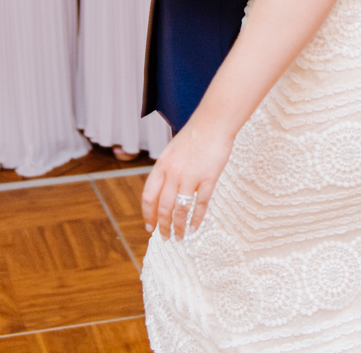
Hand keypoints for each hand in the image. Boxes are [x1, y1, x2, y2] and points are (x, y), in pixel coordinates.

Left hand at [141, 118, 232, 238]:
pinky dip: (196, 219)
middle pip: (163, 207)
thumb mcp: (171, 152)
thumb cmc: (193, 136)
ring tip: (179, 237)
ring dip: (178, 227)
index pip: (148, 196)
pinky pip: (200, 204)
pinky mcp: (208, 179)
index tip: (149, 226)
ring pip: (180, 209)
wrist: (213, 123)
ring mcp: (190, 177)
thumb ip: (165, 172)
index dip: (147, 214)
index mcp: (161, 166)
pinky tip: (194, 227)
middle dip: (162, 226)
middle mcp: (173, 173)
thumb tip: (161, 193)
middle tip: (165, 237)